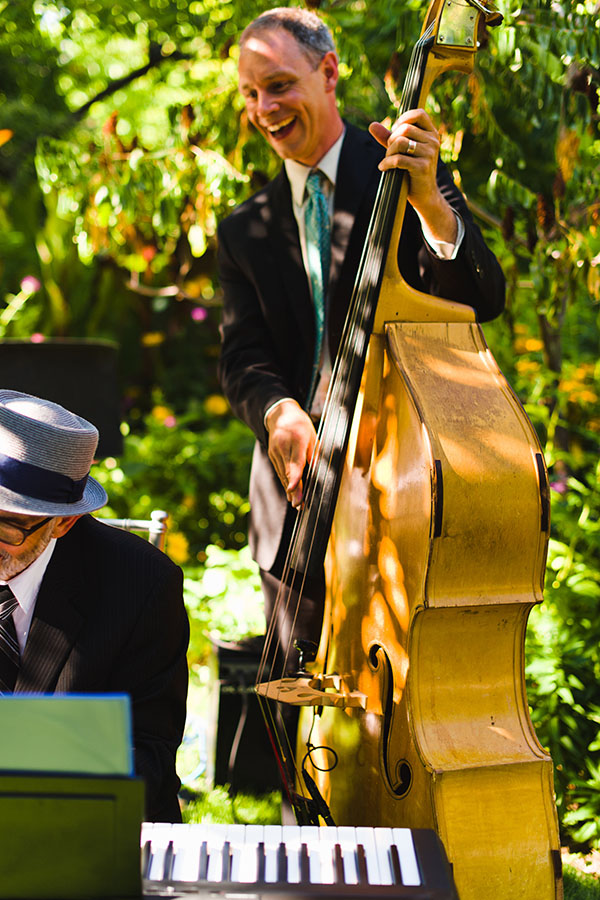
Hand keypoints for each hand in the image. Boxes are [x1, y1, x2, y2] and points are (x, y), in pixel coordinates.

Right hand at [265, 399, 316, 507]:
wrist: (280, 414)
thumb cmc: (301, 425)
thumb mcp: (313, 436)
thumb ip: (315, 453)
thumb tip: (320, 471)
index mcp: (297, 439)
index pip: (296, 461)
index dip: (294, 476)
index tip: (294, 489)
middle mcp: (283, 446)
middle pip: (288, 471)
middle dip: (294, 489)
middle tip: (298, 505)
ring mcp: (275, 451)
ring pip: (282, 473)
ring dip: (290, 489)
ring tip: (297, 503)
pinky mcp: (271, 455)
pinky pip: (279, 471)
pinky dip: (286, 481)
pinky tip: (291, 492)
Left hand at [369, 108, 456, 243]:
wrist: (425, 195)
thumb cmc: (412, 171)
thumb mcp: (402, 151)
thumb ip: (388, 137)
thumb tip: (371, 125)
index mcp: (431, 133)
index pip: (419, 113)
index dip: (403, 119)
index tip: (395, 131)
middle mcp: (433, 141)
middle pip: (405, 129)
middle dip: (391, 139)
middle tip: (388, 152)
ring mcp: (429, 154)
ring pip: (401, 142)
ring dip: (389, 151)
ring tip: (387, 160)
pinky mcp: (422, 167)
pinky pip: (398, 159)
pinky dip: (387, 163)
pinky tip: (383, 168)